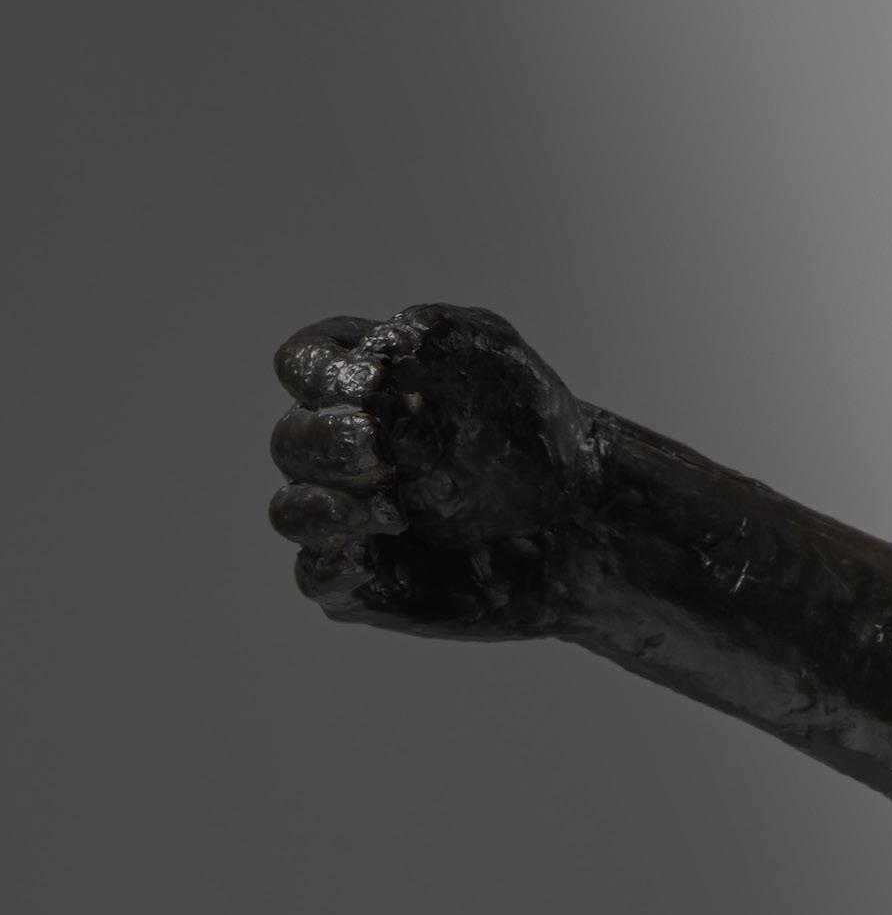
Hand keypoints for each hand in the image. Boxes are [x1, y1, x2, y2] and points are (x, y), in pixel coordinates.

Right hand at [269, 303, 598, 637]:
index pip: (302, 361)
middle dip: (328, 441)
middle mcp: (345, 447)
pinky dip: (337, 562)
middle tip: (381, 446)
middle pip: (289, 440)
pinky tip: (381, 549)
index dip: (316, 372)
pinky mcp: (362, 577)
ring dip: (327, 505)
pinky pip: (316, 575)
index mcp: (364, 381)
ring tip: (397, 507)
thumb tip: (380, 347)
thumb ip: (436, 336)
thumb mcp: (497, 358)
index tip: (368, 384)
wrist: (579, 516)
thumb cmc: (533, 427)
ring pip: (289, 512)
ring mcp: (348, 514)